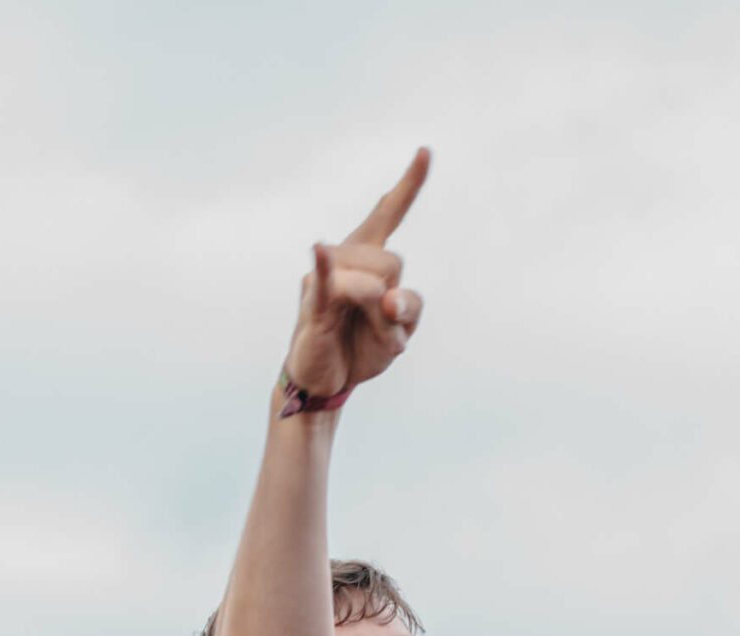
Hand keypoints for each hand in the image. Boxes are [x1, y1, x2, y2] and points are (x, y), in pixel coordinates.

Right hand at [282, 149, 429, 400]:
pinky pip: (325, 284)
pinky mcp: (314, 306)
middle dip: (399, 302)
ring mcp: (325, 280)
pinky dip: (325, 270)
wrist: (325, 379)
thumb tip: (388, 299)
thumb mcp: (399, 331)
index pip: (388, 214)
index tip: (425, 151)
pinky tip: (319, 252)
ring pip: (375, 285)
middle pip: (393, 262)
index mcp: (367, 258)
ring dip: (382, 325)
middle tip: (382, 327)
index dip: (408, 185)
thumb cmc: (360, 347)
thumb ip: (408, 308)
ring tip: (365, 337)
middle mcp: (345, 260)